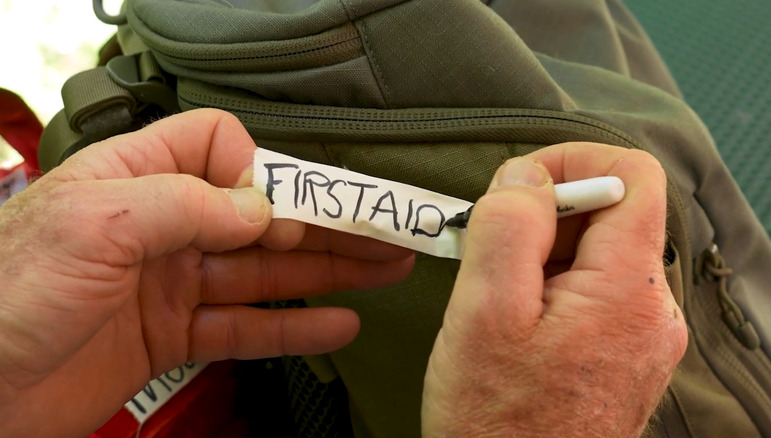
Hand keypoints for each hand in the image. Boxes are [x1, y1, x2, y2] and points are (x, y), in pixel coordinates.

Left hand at [0, 109, 413, 437]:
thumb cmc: (5, 296)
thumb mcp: (93, 224)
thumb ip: (183, 205)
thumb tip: (258, 207)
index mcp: (136, 180)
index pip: (217, 147)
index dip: (258, 171)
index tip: (281, 207)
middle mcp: (161, 227)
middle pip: (260, 218)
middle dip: (323, 224)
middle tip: (381, 231)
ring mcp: (172, 284)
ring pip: (266, 274)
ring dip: (326, 272)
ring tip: (382, 270)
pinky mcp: (174, 336)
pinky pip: (247, 328)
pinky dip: (293, 328)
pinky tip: (336, 323)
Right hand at [421, 143, 686, 436]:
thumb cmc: (497, 422)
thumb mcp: (485, 311)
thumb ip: (509, 226)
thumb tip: (524, 175)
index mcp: (628, 291)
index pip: (632, 176)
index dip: (573, 162)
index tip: (521, 186)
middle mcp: (651, 311)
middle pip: (609, 216)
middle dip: (544, 219)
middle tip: (489, 253)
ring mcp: (641, 336)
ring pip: (594, 256)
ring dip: (540, 257)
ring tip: (497, 300)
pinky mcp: (622, 355)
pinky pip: (592, 293)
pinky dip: (549, 289)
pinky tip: (514, 323)